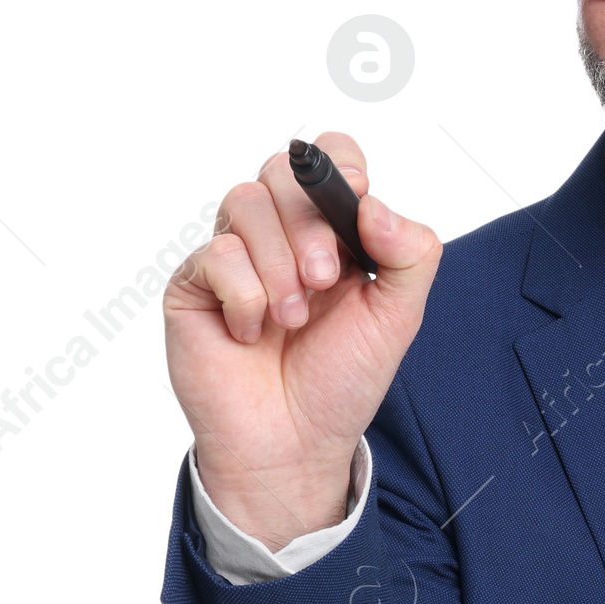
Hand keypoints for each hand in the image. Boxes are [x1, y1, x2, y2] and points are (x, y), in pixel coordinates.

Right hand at [163, 131, 441, 550]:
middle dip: (309, 222)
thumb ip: (409, 254)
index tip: (356, 199)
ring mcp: (234, 255)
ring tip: (293, 319)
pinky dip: (244, 295)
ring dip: (278, 263)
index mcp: (330, 232)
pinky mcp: (195, 284)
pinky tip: (252, 333)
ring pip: (244, 201)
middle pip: (282, 169)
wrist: (293, 446)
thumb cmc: (339, 383)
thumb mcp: (397, 317)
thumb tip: (375, 203)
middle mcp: (280, 235)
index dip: (338, 167)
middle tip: (323, 280)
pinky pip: (215, 254)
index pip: (329, 157)